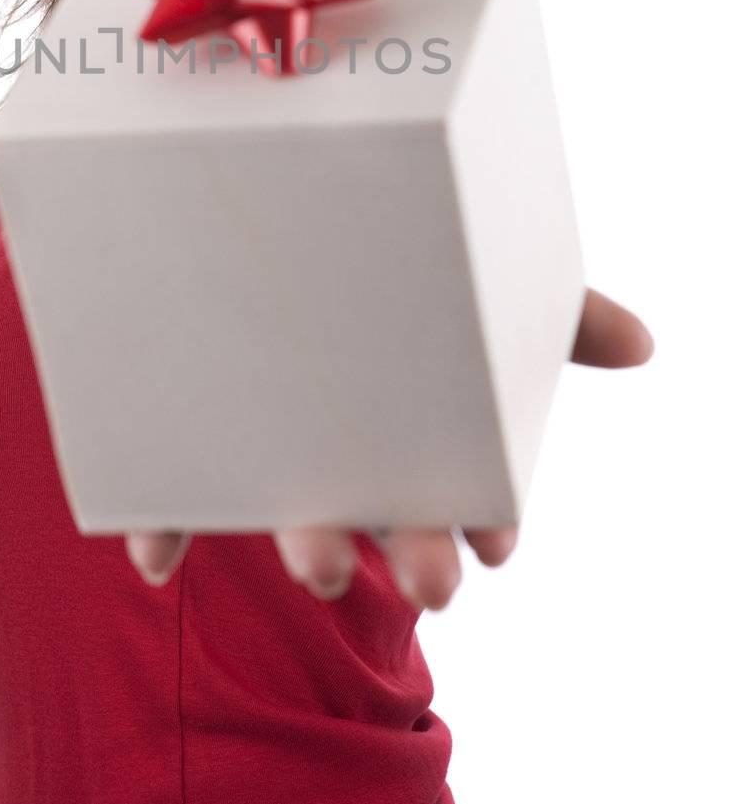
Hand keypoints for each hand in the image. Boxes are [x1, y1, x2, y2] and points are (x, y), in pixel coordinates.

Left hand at [125, 287, 654, 609]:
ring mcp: (259, 441)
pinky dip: (163, 523)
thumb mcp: (466, 276)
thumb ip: (548, 310)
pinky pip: (164, 489)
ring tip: (323, 562)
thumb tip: (643, 344)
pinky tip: (161, 555)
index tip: (498, 544)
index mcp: (411, 419)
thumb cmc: (378, 268)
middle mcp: (338, 444)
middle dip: (410, 553)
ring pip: (283, 507)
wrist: (235, 216)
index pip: (456, 485)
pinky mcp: (178, 428)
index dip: (480, 522)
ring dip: (307, 544)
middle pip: (380, 510)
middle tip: (434, 587)